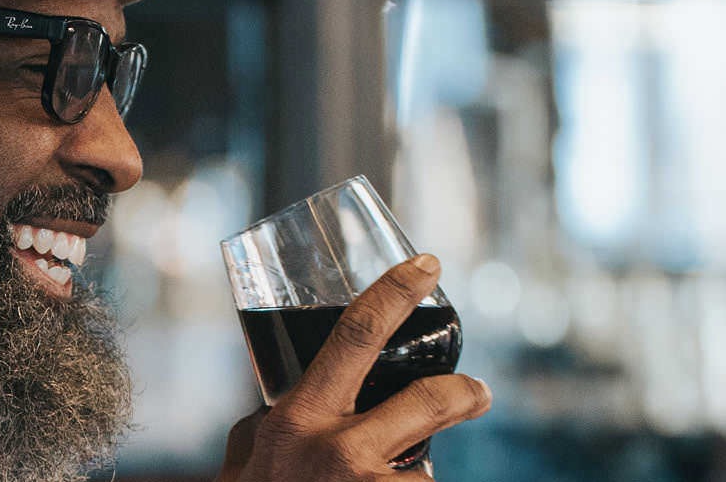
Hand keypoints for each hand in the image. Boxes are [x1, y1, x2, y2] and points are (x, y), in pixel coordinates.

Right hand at [216, 256, 491, 480]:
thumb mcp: (247, 461)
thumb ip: (266, 428)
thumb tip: (276, 409)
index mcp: (300, 419)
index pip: (354, 334)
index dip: (396, 291)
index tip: (429, 264)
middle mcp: (340, 453)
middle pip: (429, 401)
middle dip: (463, 393)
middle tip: (477, 393)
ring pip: (426, 473)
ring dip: (415, 479)